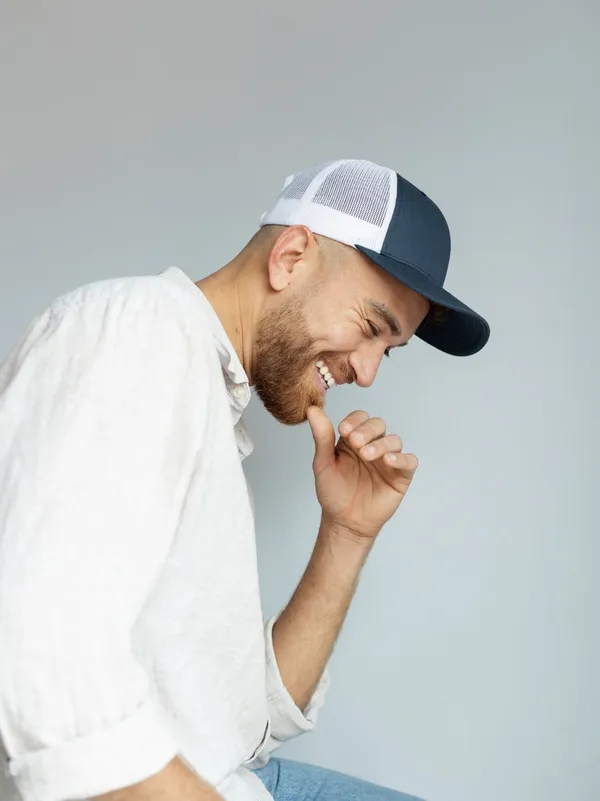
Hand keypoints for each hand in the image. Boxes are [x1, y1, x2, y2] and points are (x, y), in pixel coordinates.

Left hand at [306, 406, 418, 541]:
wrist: (344, 521)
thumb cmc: (334, 492)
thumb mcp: (323, 463)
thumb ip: (321, 437)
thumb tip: (312, 410)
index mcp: (353, 439)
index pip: (360, 418)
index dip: (354, 421)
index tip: (343, 430)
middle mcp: (372, 445)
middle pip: (378, 425)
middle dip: (367, 430)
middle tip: (355, 442)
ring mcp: (388, 460)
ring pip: (393, 441)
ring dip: (381, 444)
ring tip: (367, 455)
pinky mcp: (401, 475)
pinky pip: (409, 461)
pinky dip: (402, 459)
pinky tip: (388, 461)